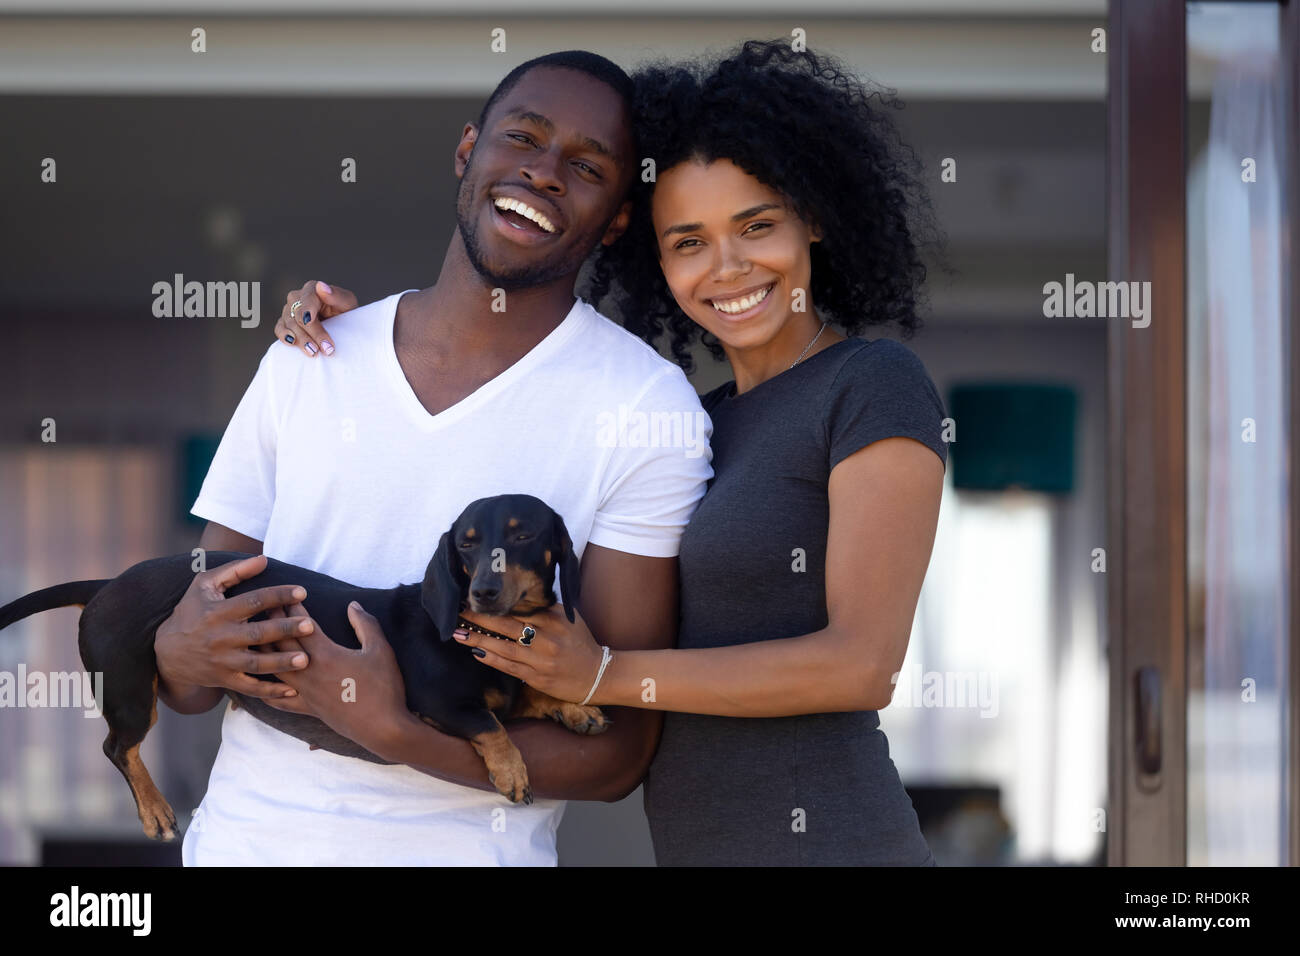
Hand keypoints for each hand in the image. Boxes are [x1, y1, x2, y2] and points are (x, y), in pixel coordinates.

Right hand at [154, 554, 312, 703]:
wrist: (166, 653)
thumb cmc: (191, 612)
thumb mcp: (205, 586)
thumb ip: (234, 571)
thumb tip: (264, 559)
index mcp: (219, 612)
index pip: (253, 601)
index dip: (277, 596)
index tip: (302, 592)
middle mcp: (221, 637)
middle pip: (258, 634)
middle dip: (284, 630)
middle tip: (309, 626)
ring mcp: (223, 661)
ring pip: (256, 663)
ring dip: (281, 663)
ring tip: (305, 659)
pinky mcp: (225, 680)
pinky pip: (250, 688)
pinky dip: (270, 692)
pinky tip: (293, 690)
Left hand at [263, 602, 409, 751]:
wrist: (383, 728)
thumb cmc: (384, 687)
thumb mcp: (381, 650)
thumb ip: (365, 624)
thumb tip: (352, 604)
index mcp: (326, 655)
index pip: (302, 626)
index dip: (292, 608)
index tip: (284, 594)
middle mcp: (308, 672)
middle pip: (282, 644)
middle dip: (273, 623)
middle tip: (263, 608)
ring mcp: (305, 693)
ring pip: (274, 669)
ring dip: (264, 651)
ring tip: (255, 639)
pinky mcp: (307, 709)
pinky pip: (279, 700)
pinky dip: (266, 689)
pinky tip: (259, 683)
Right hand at [274, 280, 357, 356]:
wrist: (341, 325)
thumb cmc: (345, 311)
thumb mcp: (347, 303)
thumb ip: (336, 295)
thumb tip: (321, 286)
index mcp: (312, 290)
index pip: (307, 300)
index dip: (308, 311)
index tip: (309, 321)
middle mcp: (297, 298)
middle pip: (299, 316)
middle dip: (313, 333)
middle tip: (327, 348)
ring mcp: (289, 310)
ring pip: (290, 324)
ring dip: (301, 339)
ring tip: (314, 352)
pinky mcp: (285, 323)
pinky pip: (279, 329)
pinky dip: (284, 336)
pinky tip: (292, 343)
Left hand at [452, 604, 604, 703]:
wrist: (598, 675)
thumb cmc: (581, 644)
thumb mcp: (568, 619)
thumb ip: (545, 609)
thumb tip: (515, 600)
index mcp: (554, 618)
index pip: (519, 607)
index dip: (496, 604)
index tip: (475, 598)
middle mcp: (547, 637)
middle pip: (506, 625)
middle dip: (480, 618)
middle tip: (458, 612)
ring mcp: (542, 659)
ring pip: (504, 647)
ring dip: (478, 640)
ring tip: (458, 634)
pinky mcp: (538, 677)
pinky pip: (510, 667)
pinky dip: (491, 659)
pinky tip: (476, 652)